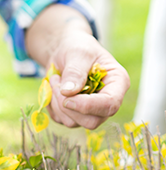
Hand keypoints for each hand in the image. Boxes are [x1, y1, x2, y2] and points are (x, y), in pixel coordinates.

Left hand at [26, 4, 129, 128]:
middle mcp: (107, 101)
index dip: (87, 106)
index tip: (67, 96)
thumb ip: (75, 71)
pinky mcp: (74, 114)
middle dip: (68, 106)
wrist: (64, 51)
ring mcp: (91, 110)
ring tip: (55, 80)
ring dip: (57, 103)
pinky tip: (53, 89)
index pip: (110, 105)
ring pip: (73, 122)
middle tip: (56, 82)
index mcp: (117, 83)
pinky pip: (60, 119)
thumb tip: (69, 93)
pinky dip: (51, 105)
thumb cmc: (77, 47)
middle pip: (92, 121)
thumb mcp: (77, 53)